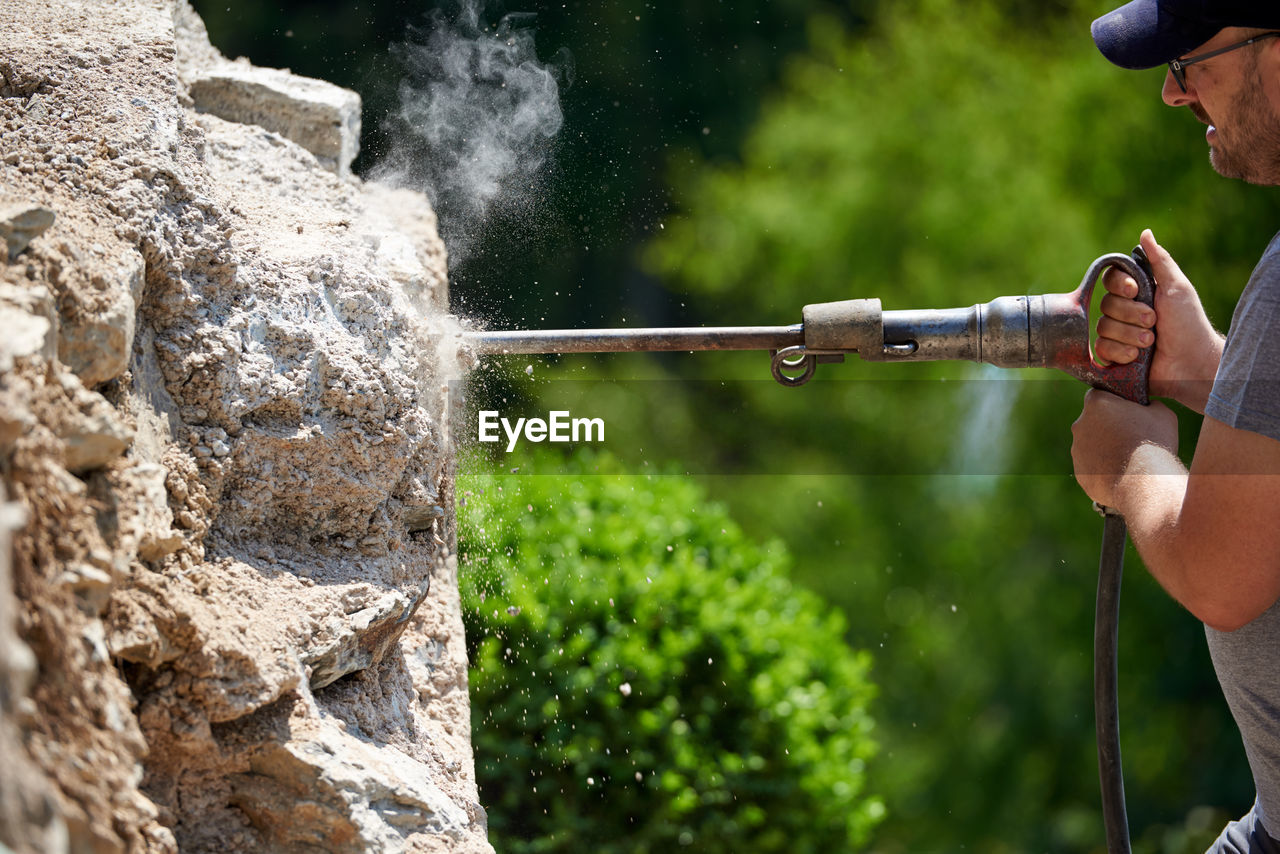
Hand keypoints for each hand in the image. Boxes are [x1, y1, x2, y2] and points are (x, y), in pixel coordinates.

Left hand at [1071, 388, 1178, 506]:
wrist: (1142, 483)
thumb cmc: (1153, 444)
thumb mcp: (1162, 414)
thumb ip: (1150, 405)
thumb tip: (1148, 407)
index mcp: (1097, 403)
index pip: (1100, 394)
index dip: (1115, 402)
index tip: (1127, 411)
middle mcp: (1080, 424)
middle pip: (1094, 421)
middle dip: (1110, 426)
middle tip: (1132, 437)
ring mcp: (1077, 449)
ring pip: (1092, 445)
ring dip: (1106, 448)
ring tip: (1130, 459)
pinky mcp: (1080, 471)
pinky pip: (1092, 466)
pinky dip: (1105, 468)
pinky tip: (1123, 474)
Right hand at [1093, 230, 1222, 410]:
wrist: (1192, 362)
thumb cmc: (1188, 323)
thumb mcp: (1176, 287)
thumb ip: (1160, 260)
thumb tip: (1145, 233)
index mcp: (1136, 294)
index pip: (1110, 280)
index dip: (1118, 286)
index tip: (1134, 291)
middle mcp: (1124, 313)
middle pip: (1105, 305)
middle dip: (1131, 315)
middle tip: (1154, 322)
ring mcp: (1117, 335)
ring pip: (1103, 328)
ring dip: (1129, 335)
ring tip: (1151, 342)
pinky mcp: (1113, 357)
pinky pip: (1101, 349)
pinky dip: (1119, 352)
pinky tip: (1136, 358)